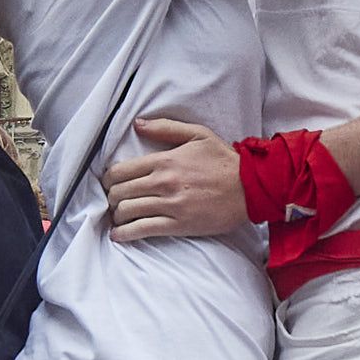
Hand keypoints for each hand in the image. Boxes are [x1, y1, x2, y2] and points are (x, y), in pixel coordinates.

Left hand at [103, 116, 253, 242]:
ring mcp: (170, 205)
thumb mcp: (198, 134)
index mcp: (164, 160)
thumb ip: (165, 128)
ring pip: (127, 211)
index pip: (120, 171)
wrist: (251, 187)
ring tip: (119, 216)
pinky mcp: (179, 224)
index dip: (108, 179)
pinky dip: (125, 233)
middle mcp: (163, 182)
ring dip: (117, 215)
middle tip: (114, 200)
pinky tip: (119, 235)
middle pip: (118, 192)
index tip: (110, 183)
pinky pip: (143, 230)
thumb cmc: (224, 160)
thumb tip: (137, 124)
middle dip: (111, 197)